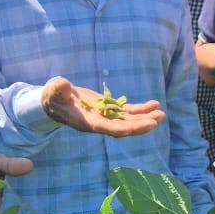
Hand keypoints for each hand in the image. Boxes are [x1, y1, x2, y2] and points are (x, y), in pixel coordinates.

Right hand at [41, 77, 165, 136]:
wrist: (55, 101)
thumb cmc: (53, 98)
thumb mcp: (54, 92)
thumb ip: (58, 90)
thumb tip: (63, 84)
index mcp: (88, 123)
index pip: (110, 129)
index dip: (126, 129)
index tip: (142, 126)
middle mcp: (99, 124)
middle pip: (123, 128)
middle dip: (140, 125)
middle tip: (157, 120)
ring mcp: (106, 117)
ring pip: (128, 121)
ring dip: (145, 118)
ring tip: (161, 113)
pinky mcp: (109, 110)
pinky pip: (127, 112)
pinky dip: (140, 109)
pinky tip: (154, 105)